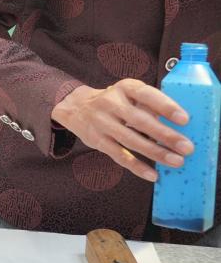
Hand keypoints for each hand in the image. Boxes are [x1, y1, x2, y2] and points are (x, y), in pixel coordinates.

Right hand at [51, 80, 191, 181]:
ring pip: (131, 140)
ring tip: (176, 162)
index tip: (185, 119)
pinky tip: (152, 175)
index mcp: (124, 88)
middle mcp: (110, 103)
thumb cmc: (115, 102)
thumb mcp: (129, 95)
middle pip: (140, 120)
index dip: (165, 106)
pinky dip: (136, 166)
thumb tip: (178, 127)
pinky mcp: (96, 140)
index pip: (146, 95)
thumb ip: (149, 106)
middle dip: (165, 135)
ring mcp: (101, 122)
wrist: (75, 107)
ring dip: (155, 152)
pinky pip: (119, 155)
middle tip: (187, 147)